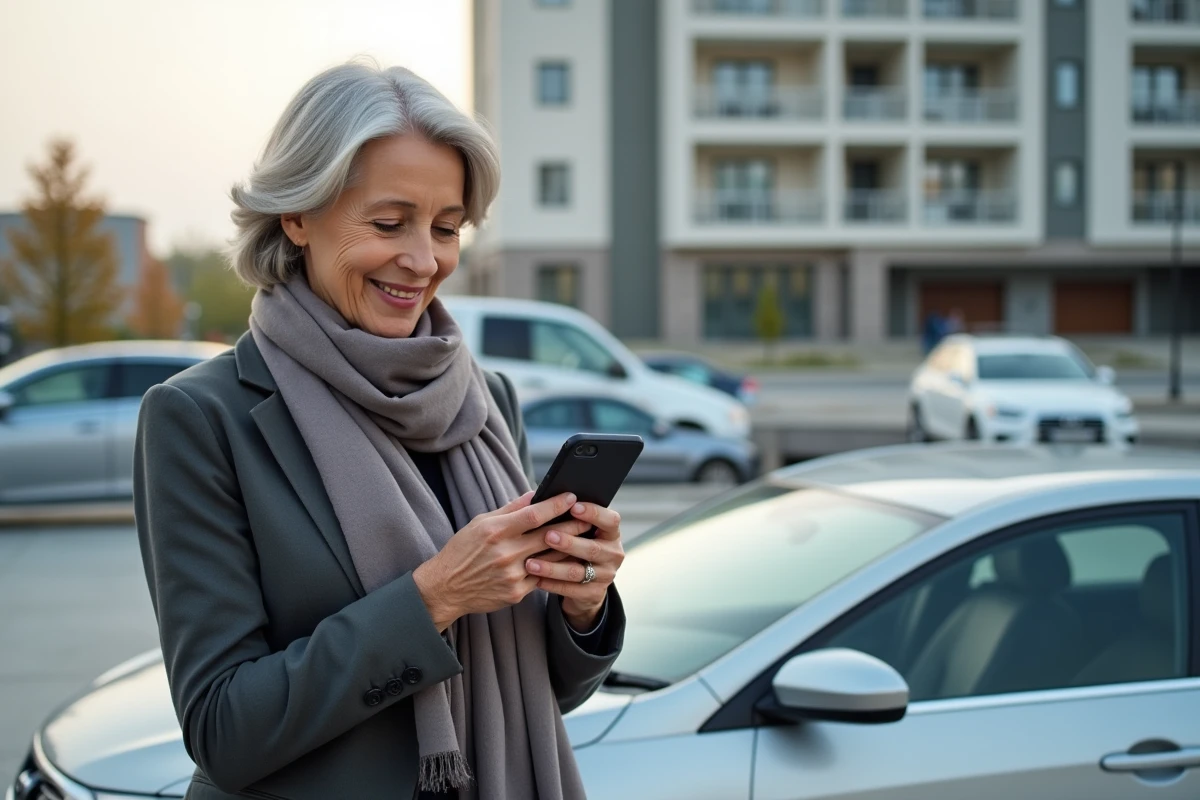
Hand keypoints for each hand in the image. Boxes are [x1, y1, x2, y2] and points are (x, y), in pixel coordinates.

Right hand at [413, 491, 591, 631]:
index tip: (572, 496)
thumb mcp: (480, 523)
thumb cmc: (463, 550)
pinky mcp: (516, 593)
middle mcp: (505, 553)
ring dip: (570, 547)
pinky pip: (542, 577)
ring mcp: (512, 575)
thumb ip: (510, 509)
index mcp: (495, 531)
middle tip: (589, 516)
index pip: (534, 514)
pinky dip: (555, 568)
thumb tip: (535, 494)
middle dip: (573, 525)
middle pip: (549, 536)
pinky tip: (567, 560)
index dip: (556, 504)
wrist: (446, 588)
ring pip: (551, 559)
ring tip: (585, 537)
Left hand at [524, 502, 623, 630]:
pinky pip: (571, 590)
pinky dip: (551, 584)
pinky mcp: (593, 594)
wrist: (586, 584)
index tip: (573, 506)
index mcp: (611, 533)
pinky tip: (535, 579)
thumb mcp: (579, 532)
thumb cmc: (577, 547)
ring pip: (578, 572)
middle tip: (547, 535)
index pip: (611, 520)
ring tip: (530, 562)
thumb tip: (543, 498)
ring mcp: (605, 576)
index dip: (594, 513)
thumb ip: (568, 517)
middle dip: (569, 542)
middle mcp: (613, 554)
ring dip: (553, 567)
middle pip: (593, 548)